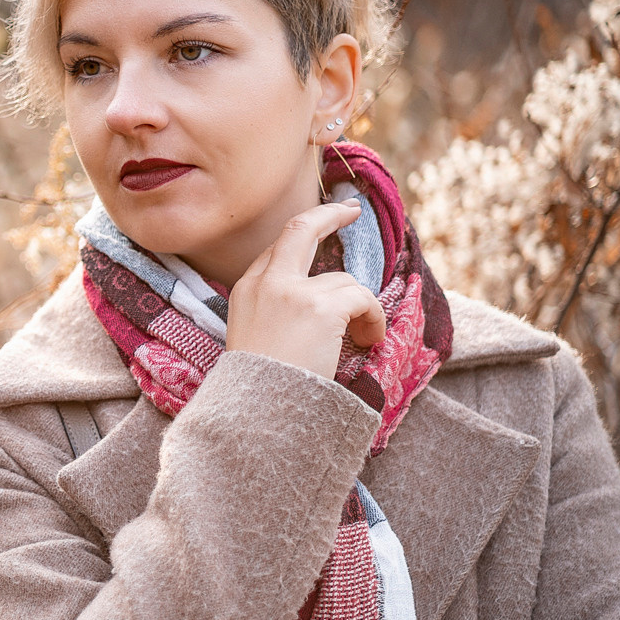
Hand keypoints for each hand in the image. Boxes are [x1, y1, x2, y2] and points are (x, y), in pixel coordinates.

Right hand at [225, 201, 387, 380]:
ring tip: (362, 337)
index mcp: (246, 290)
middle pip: (299, 230)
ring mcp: (293, 292)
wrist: (259, 410)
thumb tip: (316, 304)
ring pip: (344, 281)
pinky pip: (363, 298)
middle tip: (351, 209)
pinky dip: (374, 318)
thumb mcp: (252, 337)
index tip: (321, 227)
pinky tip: (369, 340)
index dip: (302, 238)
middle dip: (329, 215)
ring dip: (361, 307)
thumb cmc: (260, 384)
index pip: (276, 251)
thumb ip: (274, 310)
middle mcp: (266, 283)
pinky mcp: (320, 307)